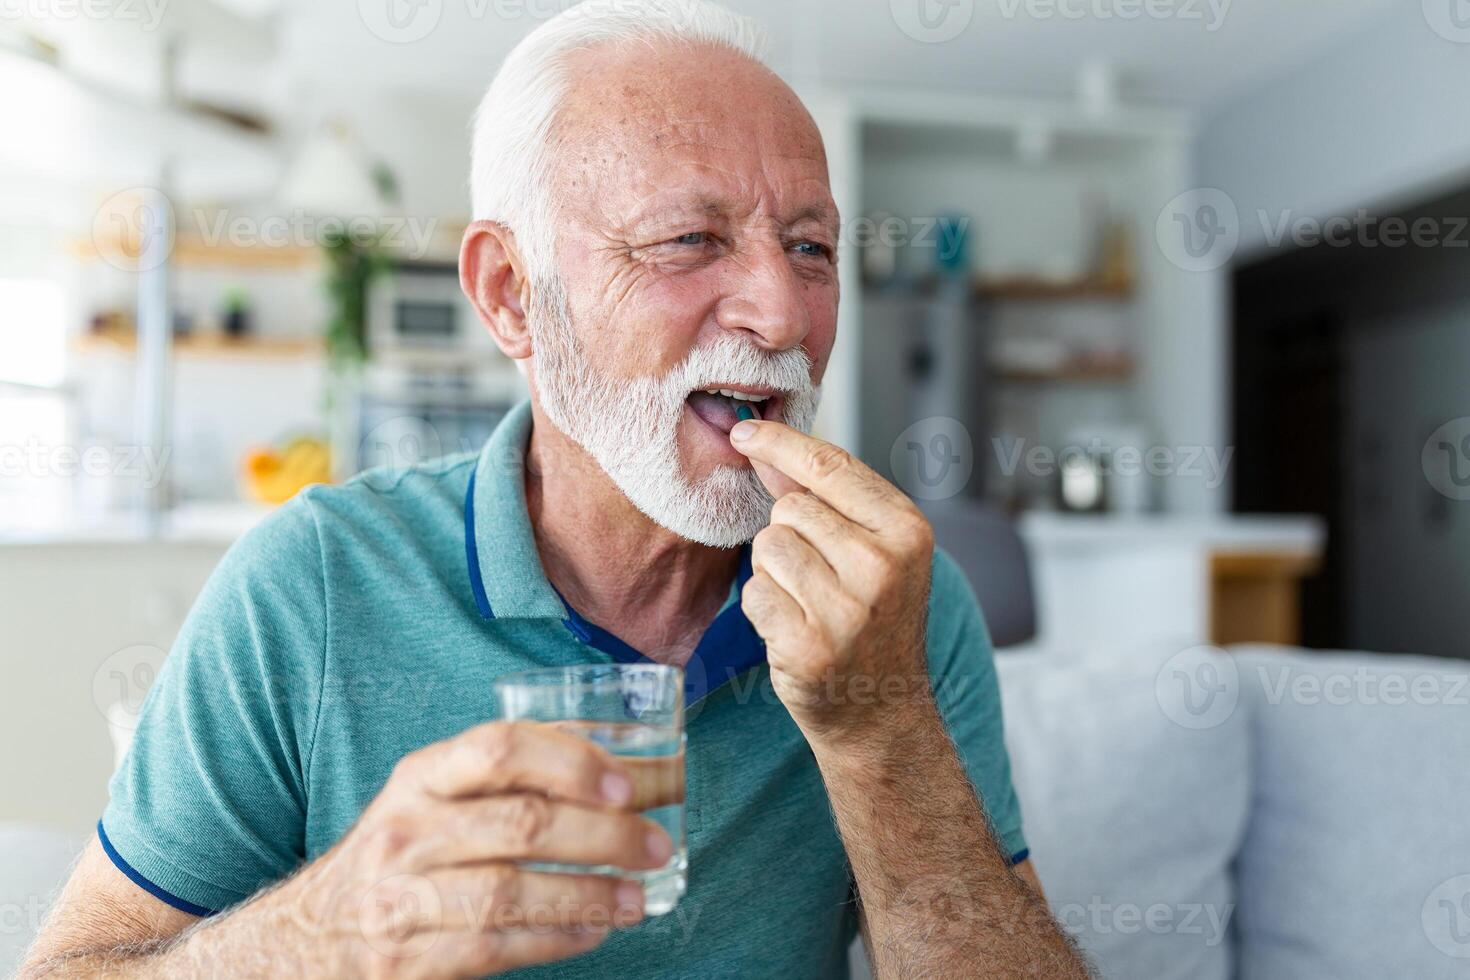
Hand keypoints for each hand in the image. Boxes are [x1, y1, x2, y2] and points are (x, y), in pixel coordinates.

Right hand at [280, 721, 674, 978]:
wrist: (305, 938)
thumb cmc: (402, 854)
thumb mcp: (438, 798)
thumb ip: (517, 774)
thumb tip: (632, 759)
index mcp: (422, 776)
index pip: (500, 748)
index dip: (572, 762)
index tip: (628, 786)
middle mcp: (407, 830)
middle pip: (522, 824)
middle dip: (604, 836)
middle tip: (658, 844)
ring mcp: (401, 898)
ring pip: (513, 892)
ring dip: (590, 895)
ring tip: (638, 898)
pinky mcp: (407, 961)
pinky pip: (496, 947)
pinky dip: (556, 938)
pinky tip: (595, 931)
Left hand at [730, 419, 936, 747]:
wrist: (882, 710)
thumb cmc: (873, 619)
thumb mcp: (870, 550)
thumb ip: (821, 495)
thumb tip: (763, 445)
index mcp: (907, 530)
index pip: (830, 465)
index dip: (780, 443)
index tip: (744, 431)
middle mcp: (883, 565)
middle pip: (789, 508)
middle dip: (789, 534)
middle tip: (821, 577)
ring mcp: (847, 609)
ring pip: (767, 547)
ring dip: (774, 572)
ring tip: (808, 602)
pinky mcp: (809, 646)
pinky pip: (755, 593)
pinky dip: (764, 609)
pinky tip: (795, 630)